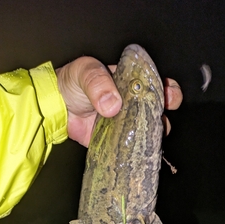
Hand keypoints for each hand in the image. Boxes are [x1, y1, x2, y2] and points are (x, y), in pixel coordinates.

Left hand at [56, 57, 182, 146]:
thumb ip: (99, 84)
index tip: (170, 94)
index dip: (167, 88)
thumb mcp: (85, 73)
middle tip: (163, 114)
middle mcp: (131, 102)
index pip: (154, 83)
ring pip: (148, 128)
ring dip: (155, 132)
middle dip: (166, 111)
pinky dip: (139, 149)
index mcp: (128, 81)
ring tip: (152, 133)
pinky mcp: (117, 140)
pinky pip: (132, 146)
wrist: (54, 107)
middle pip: (157, 106)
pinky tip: (142, 150)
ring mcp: (125, 122)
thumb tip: (113, 105)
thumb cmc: (70, 83)